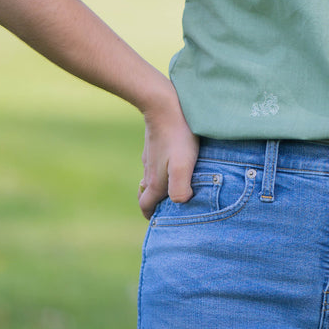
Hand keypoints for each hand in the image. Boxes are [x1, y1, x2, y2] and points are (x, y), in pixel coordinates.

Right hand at [137, 84, 199, 219]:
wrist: (163, 105)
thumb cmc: (178, 136)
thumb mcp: (182, 165)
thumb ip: (180, 189)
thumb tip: (180, 203)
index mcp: (155, 182)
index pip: (146, 207)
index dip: (153, 217)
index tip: (164, 222)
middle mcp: (149, 172)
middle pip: (147, 194)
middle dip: (156, 204)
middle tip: (173, 207)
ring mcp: (150, 158)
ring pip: (151, 179)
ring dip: (161, 187)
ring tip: (178, 187)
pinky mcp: (155, 145)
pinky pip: (156, 164)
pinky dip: (163, 170)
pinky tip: (176, 164)